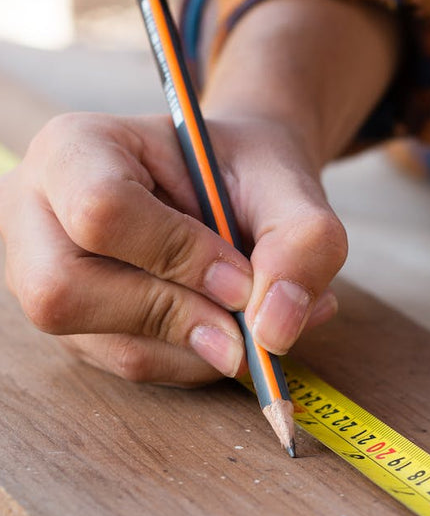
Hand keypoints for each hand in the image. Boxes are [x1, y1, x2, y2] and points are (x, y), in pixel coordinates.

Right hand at [0, 112, 344, 385]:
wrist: (238, 188)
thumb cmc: (250, 175)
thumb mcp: (289, 186)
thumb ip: (301, 242)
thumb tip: (272, 333)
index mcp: (76, 149)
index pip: (101, 210)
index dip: (181, 255)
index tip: (242, 276)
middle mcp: (41, 218)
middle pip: (67, 295)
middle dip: (178, 316)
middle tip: (246, 318)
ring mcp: (50, 279)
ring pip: (111, 346)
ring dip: (202, 347)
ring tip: (257, 319)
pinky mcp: (84, 327)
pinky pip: (137, 366)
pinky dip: (200, 360)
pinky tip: (234, 330)